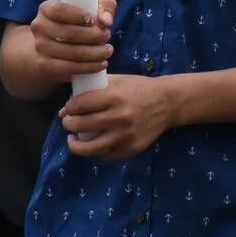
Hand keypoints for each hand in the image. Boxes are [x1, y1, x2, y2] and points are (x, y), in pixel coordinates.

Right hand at [25, 0, 115, 84]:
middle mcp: (40, 27)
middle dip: (94, 36)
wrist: (57, 45)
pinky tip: (101, 64)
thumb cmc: (79, 21)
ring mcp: (41, 48)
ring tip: (107, 50)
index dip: (78, 15)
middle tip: (106, 36)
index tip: (94, 21)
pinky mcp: (45, 65)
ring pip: (72, 53)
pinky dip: (89, 67)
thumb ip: (104, 6)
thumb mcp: (93, 6)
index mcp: (47, 9)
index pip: (59, 10)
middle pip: (69, 33)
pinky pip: (70, 68)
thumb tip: (106, 21)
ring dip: (95, 53)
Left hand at [60, 75, 180, 160]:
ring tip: (73, 140)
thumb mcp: (119, 80)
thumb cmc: (140, 88)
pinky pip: (106, 156)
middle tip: (68, 122)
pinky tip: (94, 145)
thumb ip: (94, 88)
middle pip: (81, 125)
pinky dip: (96, 152)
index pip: (79, 105)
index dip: (69, 107)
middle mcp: (119, 117)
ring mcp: (125, 136)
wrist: (168, 102)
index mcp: (115, 97)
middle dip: (68, 124)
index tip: (67, 109)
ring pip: (90, 148)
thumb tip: (68, 105)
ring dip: (76, 145)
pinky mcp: (131, 149)